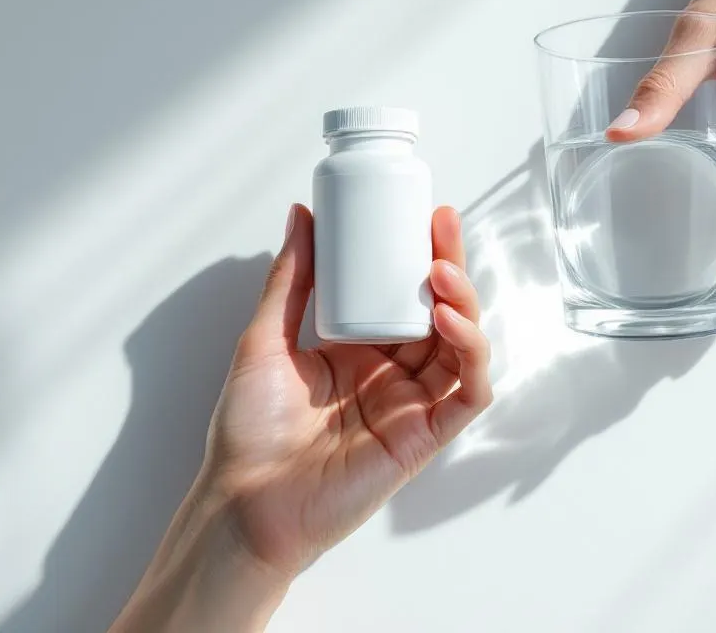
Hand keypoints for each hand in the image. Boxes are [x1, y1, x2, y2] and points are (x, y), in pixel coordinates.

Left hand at [212, 203, 491, 571]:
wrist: (245, 501)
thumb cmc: (249, 432)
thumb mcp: (264, 339)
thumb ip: (291, 278)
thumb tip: (303, 215)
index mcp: (357, 352)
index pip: (403, 295)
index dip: (420, 256)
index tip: (422, 216)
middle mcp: (390, 376)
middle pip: (439, 314)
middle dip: (449, 267)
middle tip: (442, 227)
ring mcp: (410, 407)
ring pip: (461, 349)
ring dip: (463, 304)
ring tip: (443, 273)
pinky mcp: (424, 439)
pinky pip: (467, 395)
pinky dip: (470, 356)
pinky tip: (449, 322)